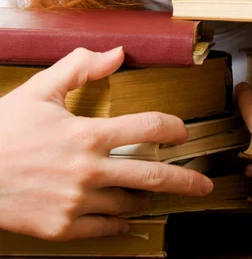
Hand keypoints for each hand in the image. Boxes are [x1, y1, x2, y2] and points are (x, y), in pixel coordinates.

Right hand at [0, 46, 212, 240]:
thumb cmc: (4, 131)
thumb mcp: (40, 90)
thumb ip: (80, 68)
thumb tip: (115, 53)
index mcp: (87, 134)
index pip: (147, 127)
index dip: (173, 127)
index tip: (183, 131)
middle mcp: (88, 170)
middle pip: (152, 175)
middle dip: (185, 180)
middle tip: (203, 185)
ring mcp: (77, 202)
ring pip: (129, 202)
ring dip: (147, 197)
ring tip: (155, 193)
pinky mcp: (62, 227)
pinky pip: (105, 228)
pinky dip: (121, 222)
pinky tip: (125, 216)